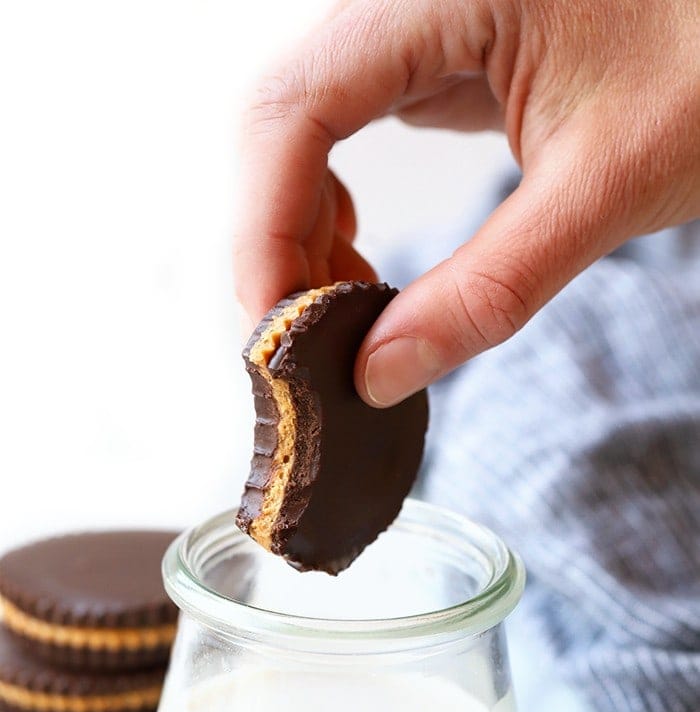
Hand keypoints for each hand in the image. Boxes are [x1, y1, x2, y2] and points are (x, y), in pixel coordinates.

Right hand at [234, 0, 699, 405]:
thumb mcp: (603, 189)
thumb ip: (487, 290)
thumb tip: (376, 375)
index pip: (293, 108)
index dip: (263, 232)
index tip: (278, 335)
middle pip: (279, 117)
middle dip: (276, 242)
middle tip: (304, 345)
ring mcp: (412, 17)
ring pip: (301, 127)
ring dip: (299, 230)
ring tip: (343, 315)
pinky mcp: (428, 50)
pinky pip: (341, 128)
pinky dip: (332, 209)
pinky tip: (361, 266)